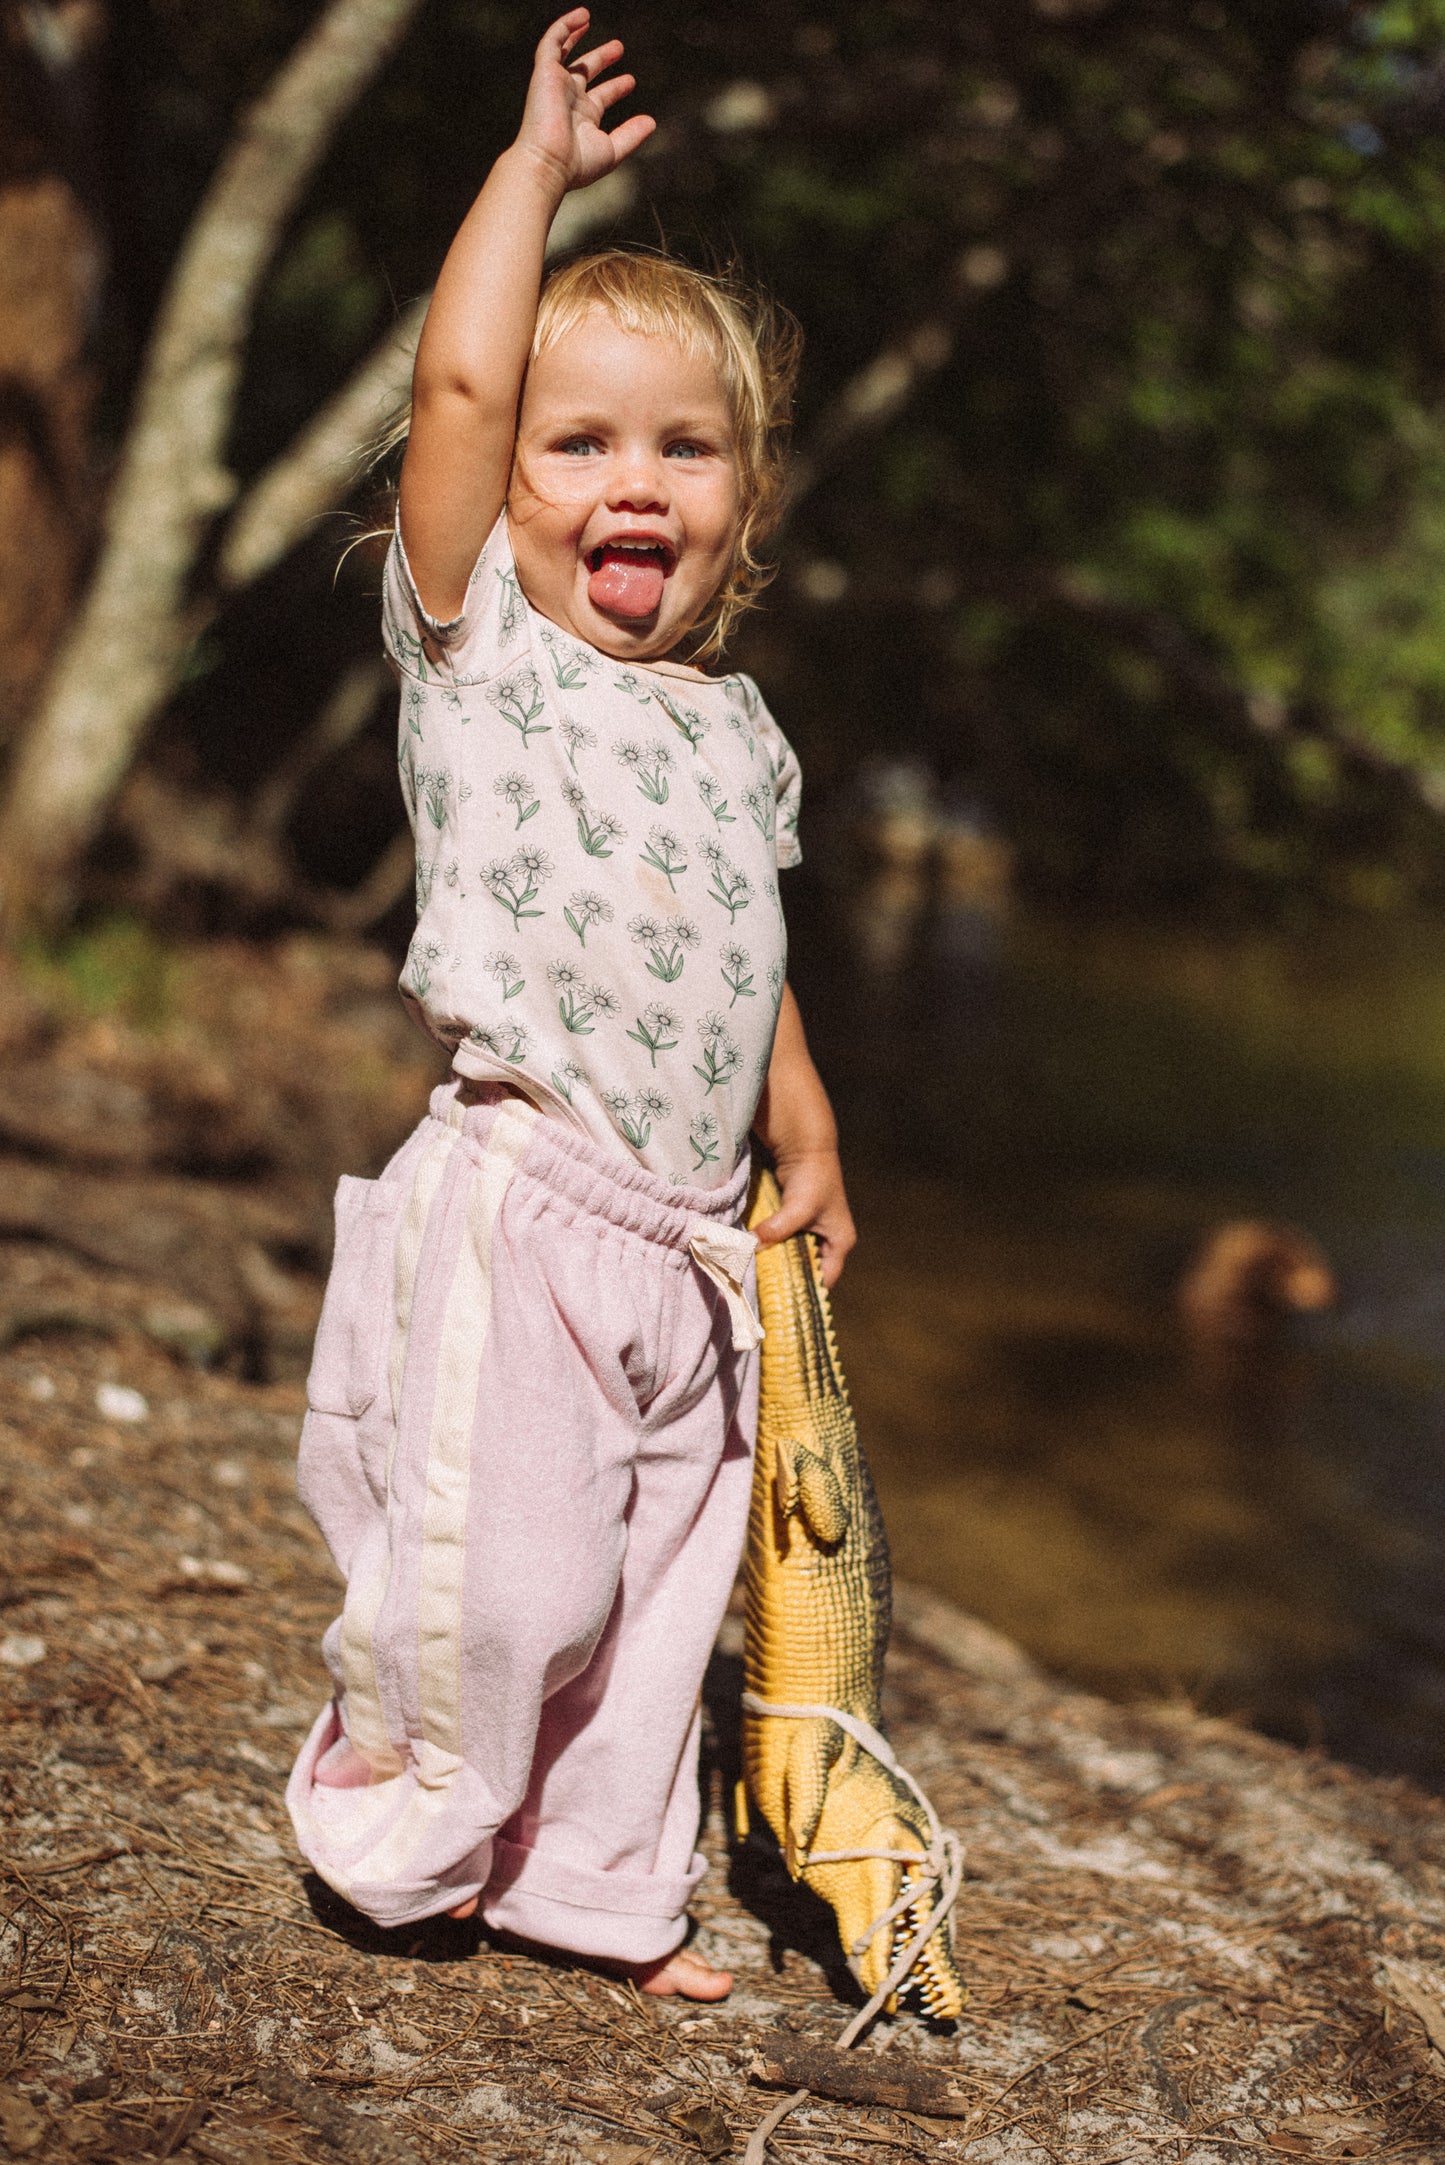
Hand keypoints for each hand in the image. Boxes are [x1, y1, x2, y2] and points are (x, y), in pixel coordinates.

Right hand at [516, 9, 654, 196]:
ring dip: (576, 36)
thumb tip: (651, 122)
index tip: (631, 80)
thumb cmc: (578, 163)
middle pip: (584, 73)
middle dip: (601, 59)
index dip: (615, 88)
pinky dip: (565, 26)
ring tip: (589, 19)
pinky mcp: (545, 72)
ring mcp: (555, 85)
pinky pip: (552, 42)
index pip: (600, 98)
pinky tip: (583, 16)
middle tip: (619, 48)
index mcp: (583, 119)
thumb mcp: (613, 150)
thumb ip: (631, 135)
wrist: (548, 162)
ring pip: (564, 54)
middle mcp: (568, 100)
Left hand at [752, 1145, 856, 1290]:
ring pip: (794, 1257)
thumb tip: (752, 1246)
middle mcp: (828, 1241)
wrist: (805, 1148)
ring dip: (778, 1263)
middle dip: (789, 1279)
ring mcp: (811, 1232)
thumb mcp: (798, 1208)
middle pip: (809, 1270)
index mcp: (840, 1242)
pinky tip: (756, 1256)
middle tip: (766, 1291)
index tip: (784, 1302)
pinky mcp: (796, 1223)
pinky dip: (772, 1249)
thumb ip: (778, 1229)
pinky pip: (784, 1244)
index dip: (808, 1291)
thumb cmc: (813, 1178)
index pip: (827, 1278)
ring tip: (758, 1277)